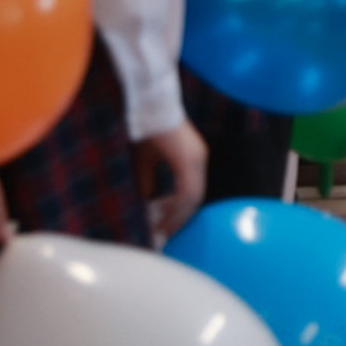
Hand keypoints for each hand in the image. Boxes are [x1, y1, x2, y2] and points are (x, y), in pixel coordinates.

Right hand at [136, 121, 207, 242]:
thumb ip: (149, 184)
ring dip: (176, 218)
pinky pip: (187, 193)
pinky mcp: (189, 160)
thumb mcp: (146, 163)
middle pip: (195, 200)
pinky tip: (161, 220)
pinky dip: (175, 210)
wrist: (148, 107)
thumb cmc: (146, 132)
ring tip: (159, 233)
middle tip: (162, 237)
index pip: (192, 193)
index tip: (163, 229)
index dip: (179, 214)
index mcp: (192, 160)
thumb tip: (148, 206)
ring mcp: (196, 160)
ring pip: (192, 199)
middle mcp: (199, 160)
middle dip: (178, 221)